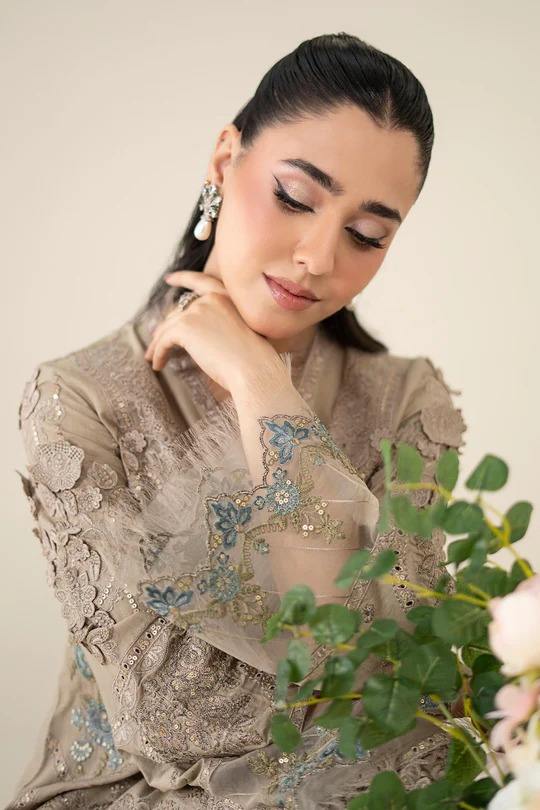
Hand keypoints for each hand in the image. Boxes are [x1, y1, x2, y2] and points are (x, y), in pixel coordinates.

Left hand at [143, 271, 289, 396]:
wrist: (253, 368)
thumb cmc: (253, 360)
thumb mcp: (240, 333)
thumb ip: (220, 326)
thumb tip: (197, 336)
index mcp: (227, 297)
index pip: (201, 281)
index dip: (183, 278)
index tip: (169, 279)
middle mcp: (210, 299)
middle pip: (179, 312)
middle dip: (165, 328)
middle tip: (156, 341)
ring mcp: (197, 311)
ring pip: (168, 327)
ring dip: (158, 343)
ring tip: (152, 357)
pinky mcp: (185, 327)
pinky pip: (164, 340)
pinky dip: (158, 353)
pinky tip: (158, 365)